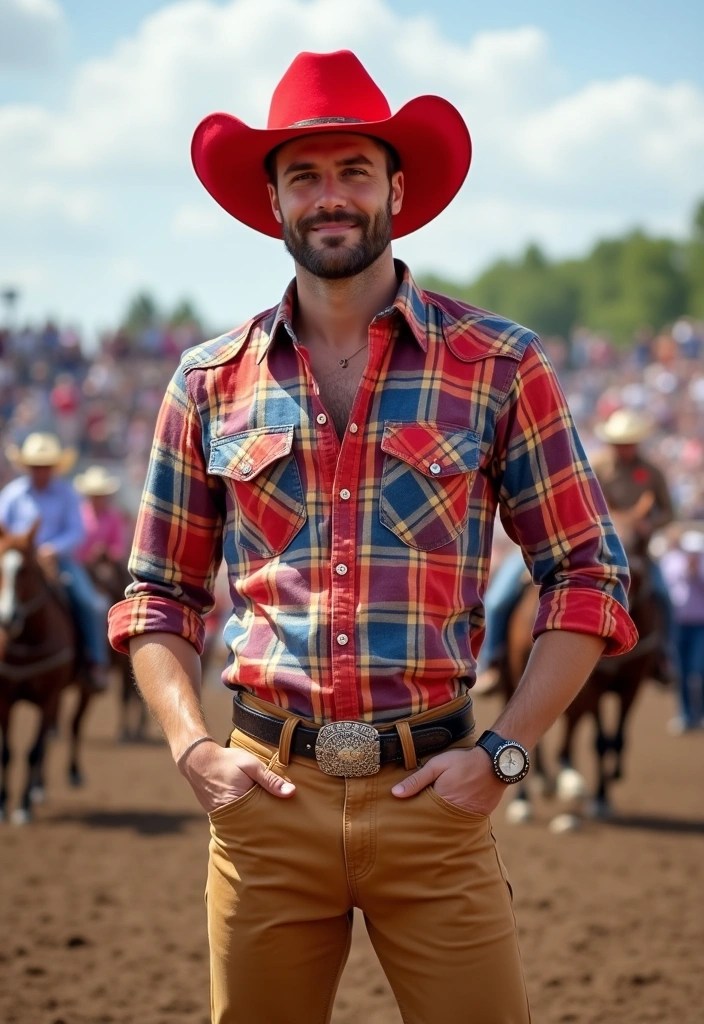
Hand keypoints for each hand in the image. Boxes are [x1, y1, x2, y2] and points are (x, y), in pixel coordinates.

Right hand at [178, 740, 294, 812]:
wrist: (198, 760)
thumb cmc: (227, 761)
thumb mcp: (251, 765)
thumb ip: (270, 779)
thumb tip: (291, 792)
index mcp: (239, 805)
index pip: (263, 818)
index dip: (274, 816)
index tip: (287, 817)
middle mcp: (229, 815)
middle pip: (254, 822)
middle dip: (266, 819)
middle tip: (281, 820)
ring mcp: (222, 816)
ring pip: (244, 820)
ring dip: (254, 816)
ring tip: (268, 817)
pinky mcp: (217, 813)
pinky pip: (235, 817)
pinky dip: (243, 813)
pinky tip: (252, 809)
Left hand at [391, 747, 505, 815]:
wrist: (496, 763)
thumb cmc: (463, 762)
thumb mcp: (436, 766)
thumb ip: (416, 780)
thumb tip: (395, 794)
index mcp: (440, 803)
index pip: (422, 815)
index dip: (414, 815)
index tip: (404, 817)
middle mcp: (453, 815)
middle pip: (434, 823)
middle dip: (426, 822)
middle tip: (415, 823)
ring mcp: (468, 818)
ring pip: (449, 824)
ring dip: (442, 822)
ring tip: (433, 820)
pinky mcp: (479, 817)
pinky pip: (463, 822)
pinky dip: (456, 819)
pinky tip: (450, 815)